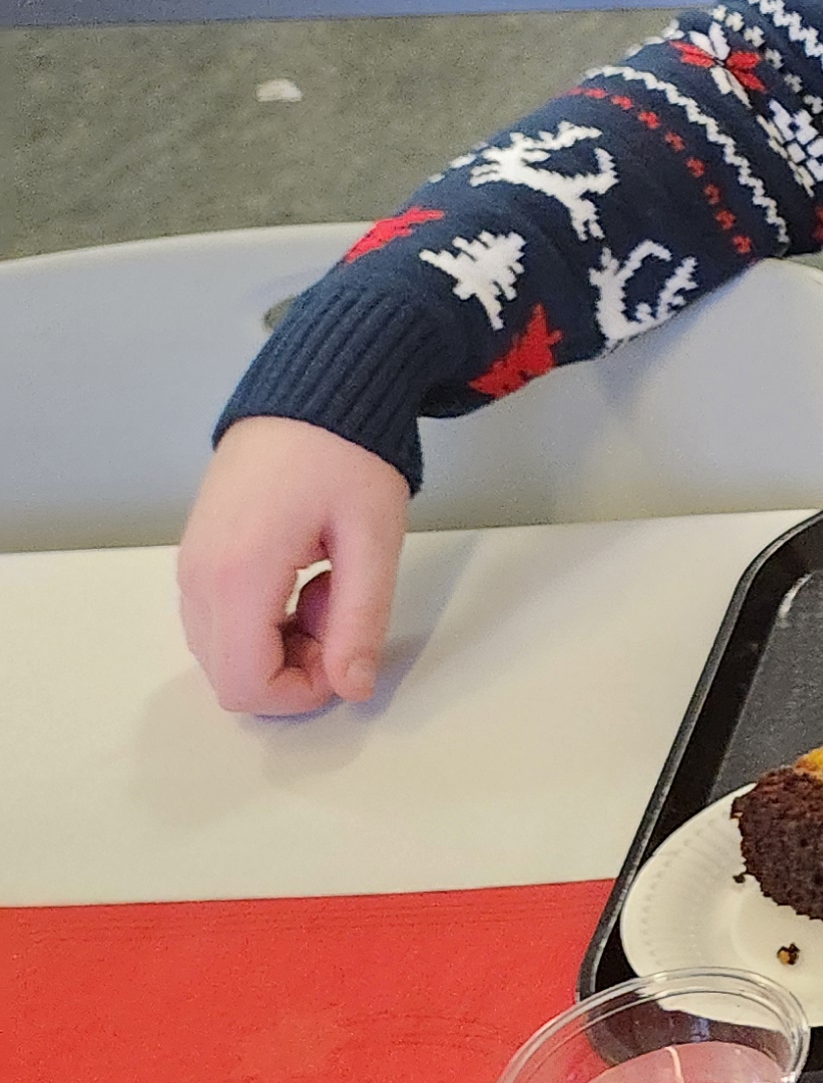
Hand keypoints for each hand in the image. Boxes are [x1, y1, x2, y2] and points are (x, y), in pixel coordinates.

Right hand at [178, 416, 410, 715]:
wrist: (312, 390)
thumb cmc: (346, 453)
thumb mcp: (372, 539)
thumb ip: (360, 620)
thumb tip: (352, 687)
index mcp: (237, 576)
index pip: (246, 686)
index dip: (303, 692)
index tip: (349, 655)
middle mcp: (198, 577)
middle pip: (230, 674)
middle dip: (295, 666)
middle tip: (343, 608)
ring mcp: (191, 565)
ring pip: (225, 648)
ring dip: (282, 640)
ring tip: (329, 582)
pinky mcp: (199, 554)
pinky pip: (222, 616)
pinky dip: (266, 617)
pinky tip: (308, 572)